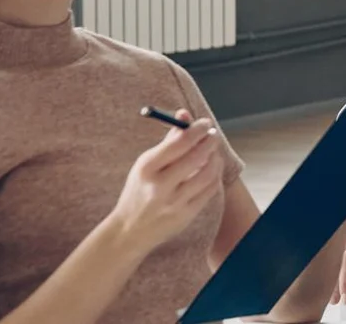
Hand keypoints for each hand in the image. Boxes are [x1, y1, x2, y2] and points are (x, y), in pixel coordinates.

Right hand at [104, 110, 223, 253]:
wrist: (130, 230)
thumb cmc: (140, 190)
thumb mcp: (146, 165)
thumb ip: (168, 141)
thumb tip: (185, 115)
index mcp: (147, 168)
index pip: (179, 143)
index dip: (196, 130)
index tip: (205, 123)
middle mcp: (160, 185)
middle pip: (196, 157)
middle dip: (209, 142)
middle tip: (213, 136)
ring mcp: (174, 202)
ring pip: (208, 174)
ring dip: (215, 159)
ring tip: (213, 153)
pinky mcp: (186, 215)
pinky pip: (209, 191)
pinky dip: (214, 177)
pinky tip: (211, 171)